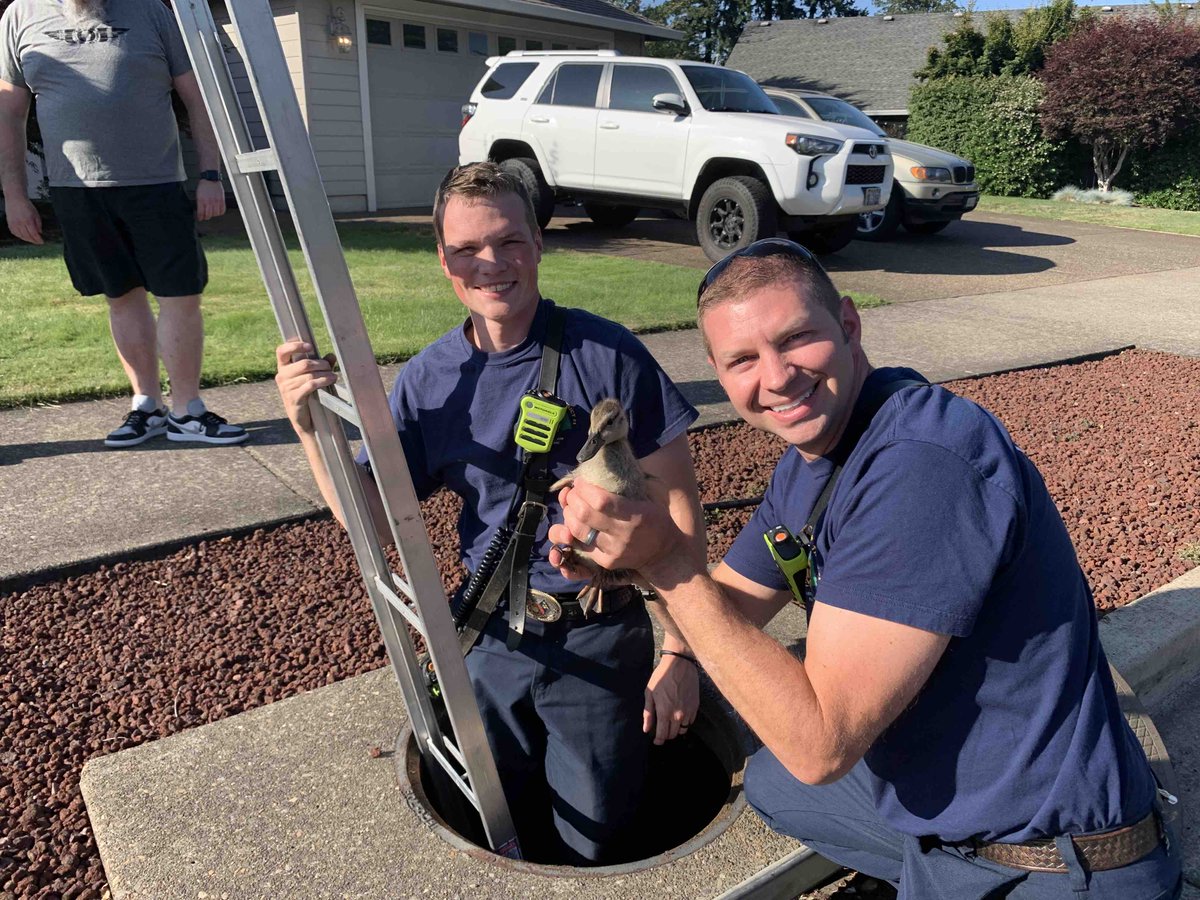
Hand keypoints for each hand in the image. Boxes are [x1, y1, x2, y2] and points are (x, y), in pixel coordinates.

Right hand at [5, 195, 42, 244]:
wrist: (15, 199)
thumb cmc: (26, 205)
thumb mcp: (36, 214)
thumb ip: (38, 224)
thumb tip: (40, 233)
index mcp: (28, 220)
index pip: (34, 234)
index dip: (38, 239)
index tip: (42, 242)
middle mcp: (20, 223)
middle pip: (27, 236)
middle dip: (33, 240)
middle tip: (38, 242)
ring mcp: (14, 224)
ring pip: (21, 236)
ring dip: (27, 239)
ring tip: (32, 240)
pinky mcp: (9, 223)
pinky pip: (15, 233)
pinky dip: (20, 236)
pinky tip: (24, 236)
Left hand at [195, 179, 225, 220]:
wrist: (210, 179)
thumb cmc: (203, 186)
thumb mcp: (198, 195)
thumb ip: (199, 203)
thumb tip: (200, 212)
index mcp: (201, 200)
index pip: (201, 213)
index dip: (200, 218)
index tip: (200, 219)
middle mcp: (209, 201)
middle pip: (208, 215)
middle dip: (206, 217)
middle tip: (206, 217)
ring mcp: (216, 201)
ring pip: (215, 214)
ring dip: (213, 215)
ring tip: (212, 213)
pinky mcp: (221, 200)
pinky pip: (222, 210)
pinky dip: (220, 212)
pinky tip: (218, 211)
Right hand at [274, 339, 336, 433]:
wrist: (304, 419)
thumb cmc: (308, 394)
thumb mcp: (313, 377)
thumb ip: (321, 365)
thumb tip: (332, 355)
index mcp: (283, 368)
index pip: (282, 351)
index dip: (295, 346)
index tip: (310, 346)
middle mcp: (281, 376)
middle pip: (303, 363)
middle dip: (321, 364)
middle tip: (330, 367)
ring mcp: (286, 387)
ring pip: (309, 375)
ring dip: (325, 374)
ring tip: (333, 376)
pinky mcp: (293, 397)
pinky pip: (310, 385)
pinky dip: (323, 381)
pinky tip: (330, 381)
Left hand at [547, 478, 681, 578]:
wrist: (664, 554)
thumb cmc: (656, 520)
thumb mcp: (647, 499)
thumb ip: (626, 487)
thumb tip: (601, 468)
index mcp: (636, 514)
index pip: (600, 501)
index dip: (584, 489)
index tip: (580, 481)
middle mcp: (623, 533)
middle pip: (585, 514)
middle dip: (572, 499)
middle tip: (573, 492)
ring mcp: (613, 550)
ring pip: (578, 531)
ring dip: (569, 514)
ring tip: (571, 506)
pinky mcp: (606, 562)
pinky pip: (581, 545)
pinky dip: (574, 531)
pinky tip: (575, 522)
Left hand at [643, 653, 699, 744]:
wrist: (679, 664)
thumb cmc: (661, 677)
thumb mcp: (649, 693)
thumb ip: (648, 713)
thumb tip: (646, 729)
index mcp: (664, 712)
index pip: (662, 735)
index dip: (659, 741)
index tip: (656, 741)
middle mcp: (678, 715)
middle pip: (673, 734)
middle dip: (666, 735)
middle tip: (662, 731)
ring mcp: (688, 711)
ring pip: (683, 730)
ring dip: (676, 730)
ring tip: (671, 724)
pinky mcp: (695, 706)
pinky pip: (691, 721)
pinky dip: (685, 722)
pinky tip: (679, 715)